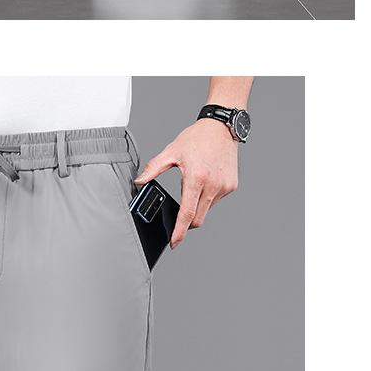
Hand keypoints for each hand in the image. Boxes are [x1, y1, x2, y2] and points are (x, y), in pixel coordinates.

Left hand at [135, 120, 238, 247]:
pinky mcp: (231, 186)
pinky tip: (205, 181)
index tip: (174, 243)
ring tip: (195, 185)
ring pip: (207, 210)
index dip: (179, 231)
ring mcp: (224, 187)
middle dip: (187, 222)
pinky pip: (216, 201)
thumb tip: (139, 181)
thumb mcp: (171, 151)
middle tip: (180, 215)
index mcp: (196, 179)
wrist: (222, 127)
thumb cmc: (197, 137)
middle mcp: (212, 185)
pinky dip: (208, 197)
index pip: (187, 214)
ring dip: (198, 206)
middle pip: (197, 219)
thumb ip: (153, 168)